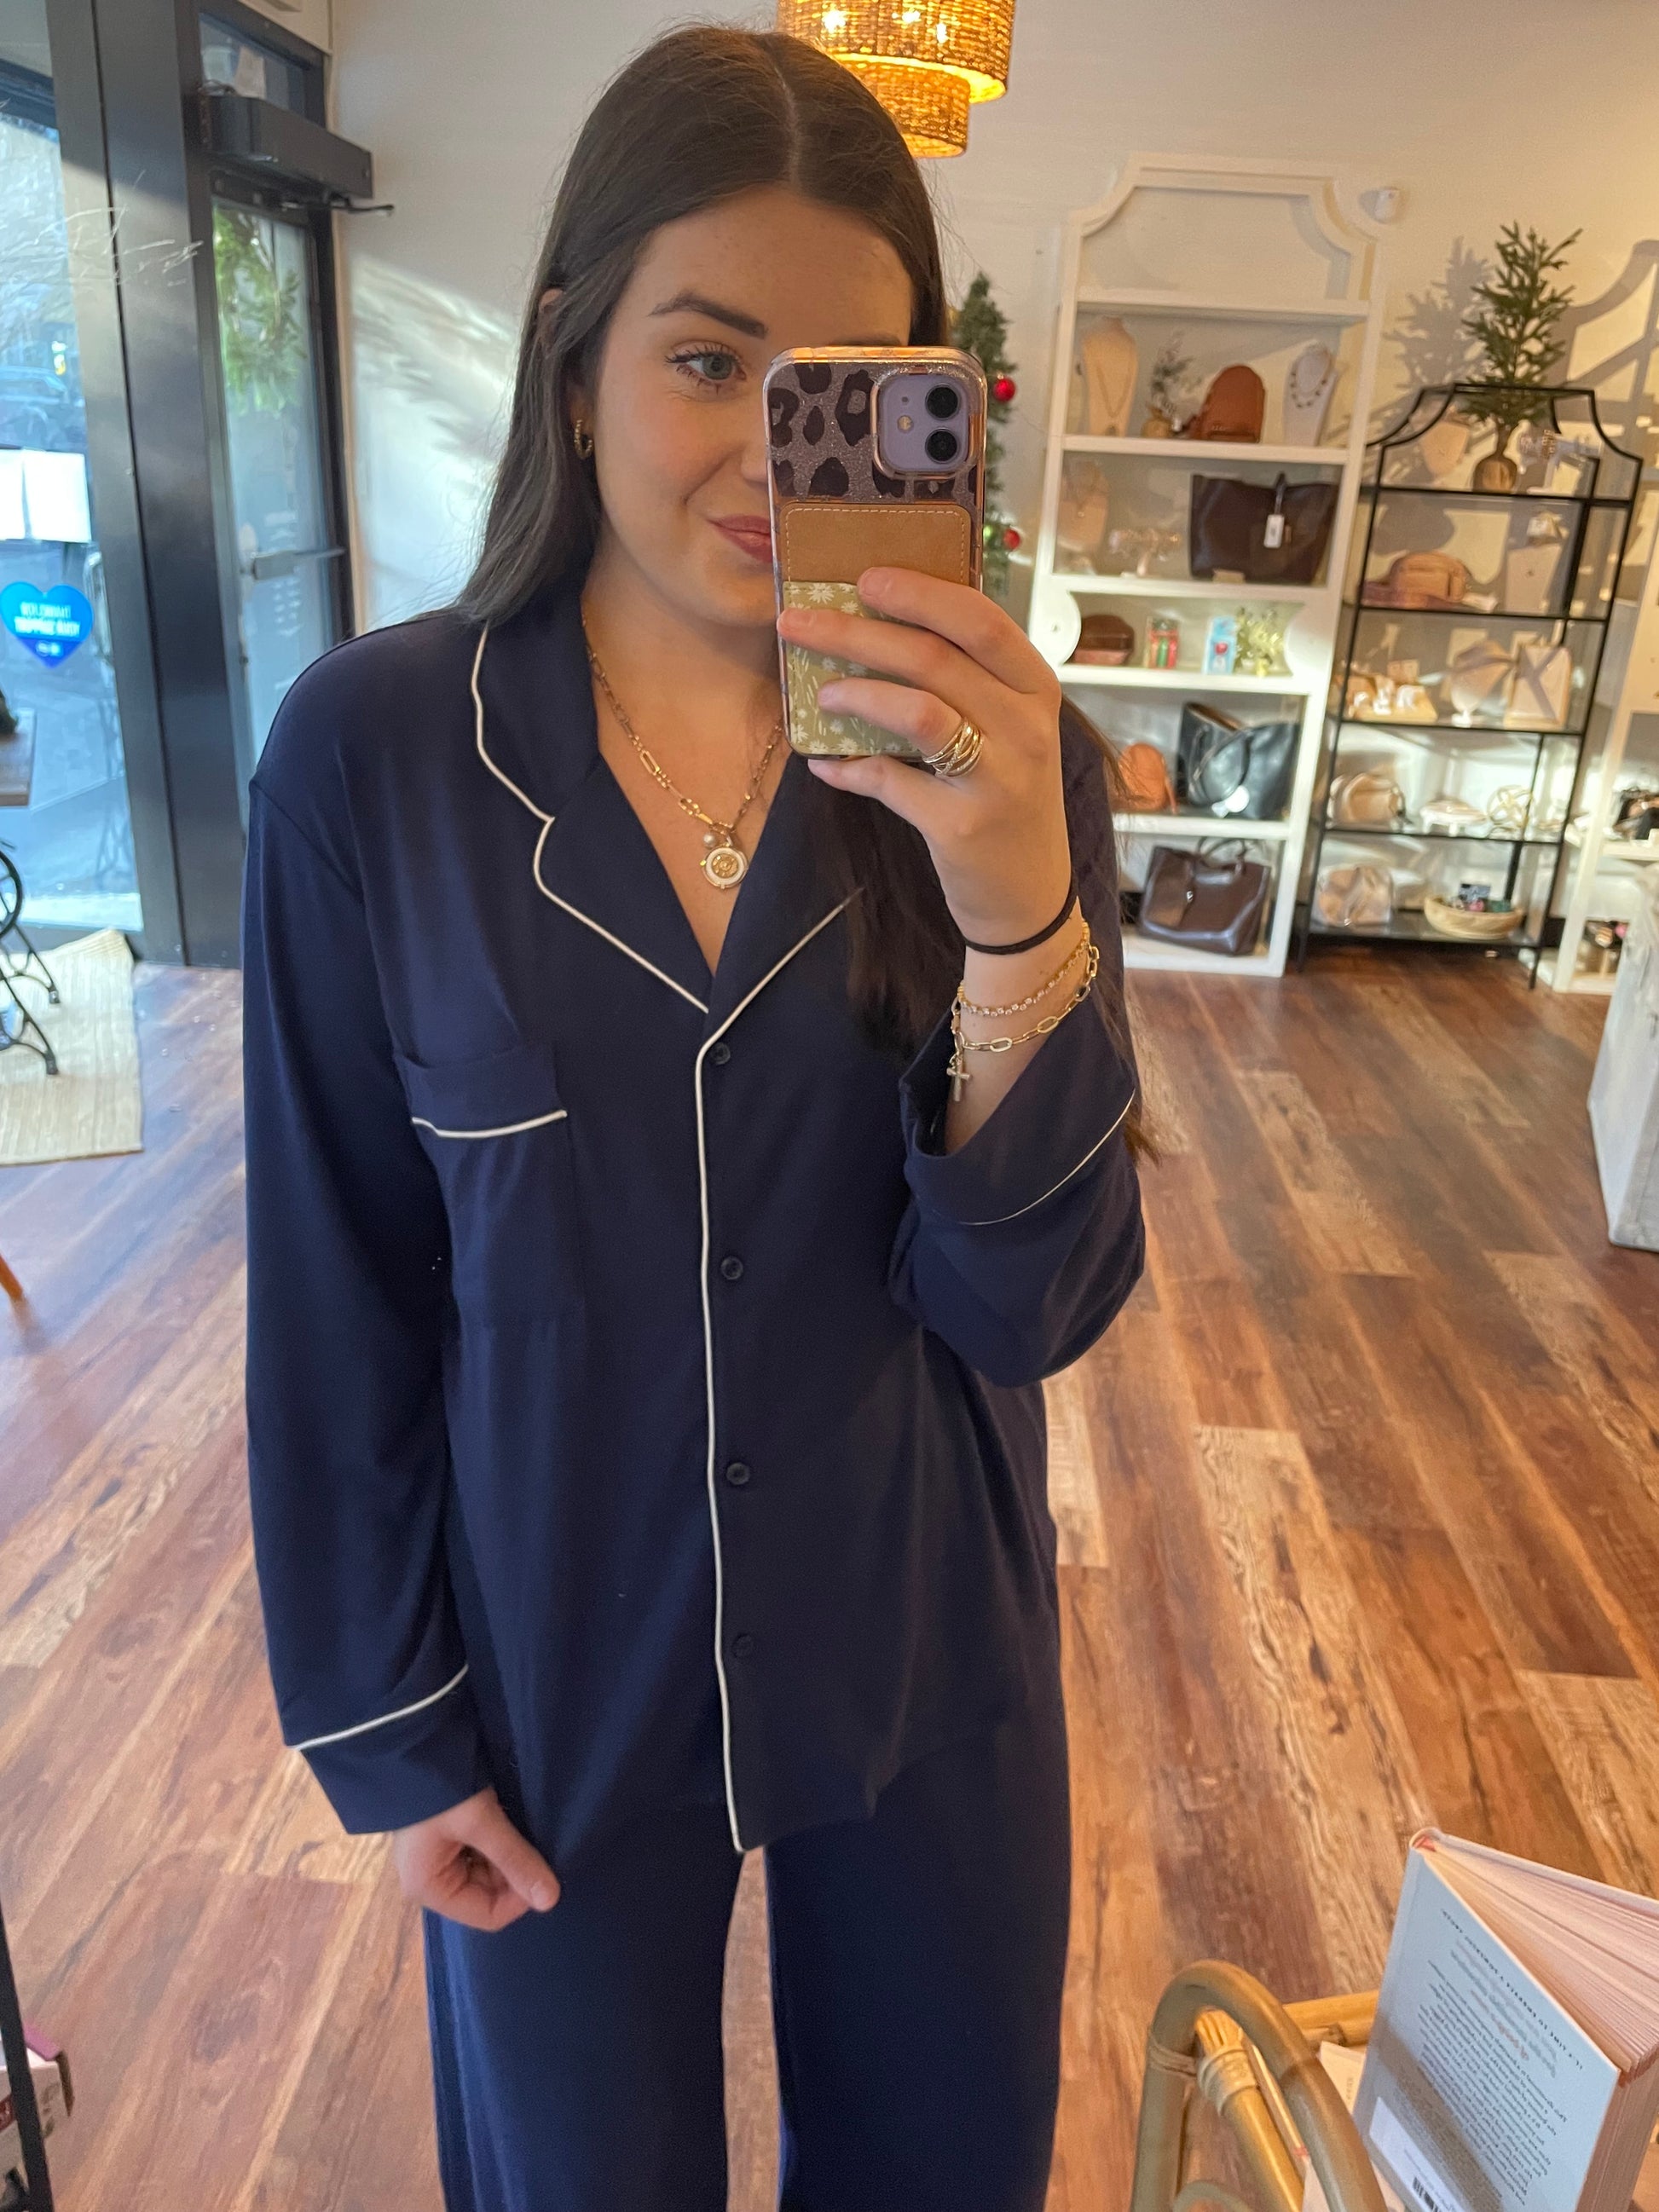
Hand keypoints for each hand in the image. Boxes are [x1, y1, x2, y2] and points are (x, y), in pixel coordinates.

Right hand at [392, 1786, 559, 1931]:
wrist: (409, 1741)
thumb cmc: (438, 1788)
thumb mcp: (479, 1822)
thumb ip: (515, 1859)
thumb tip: (551, 1900)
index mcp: (430, 1888)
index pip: (489, 1915)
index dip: (520, 1897)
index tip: (543, 1867)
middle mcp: (432, 1880)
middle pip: (490, 1893)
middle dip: (515, 1872)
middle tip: (535, 1840)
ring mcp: (438, 1858)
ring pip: (489, 1872)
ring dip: (508, 1855)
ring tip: (521, 1827)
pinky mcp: (445, 1837)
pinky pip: (481, 1852)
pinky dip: (499, 1841)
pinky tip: (508, 1820)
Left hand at [775, 567, 1071, 945]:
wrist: (1028, 895)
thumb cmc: (1008, 797)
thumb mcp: (1008, 729)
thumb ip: (967, 680)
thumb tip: (882, 627)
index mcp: (1035, 688)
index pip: (980, 620)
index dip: (919, 593)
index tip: (865, 578)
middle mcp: (1025, 726)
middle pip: (934, 657)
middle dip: (855, 632)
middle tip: (799, 622)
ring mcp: (997, 777)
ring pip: (917, 711)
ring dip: (856, 693)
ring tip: (821, 692)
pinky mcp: (961, 825)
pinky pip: (890, 782)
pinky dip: (849, 770)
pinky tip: (826, 766)